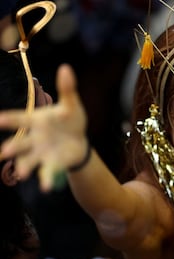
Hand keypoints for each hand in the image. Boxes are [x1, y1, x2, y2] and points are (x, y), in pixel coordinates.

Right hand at [0, 64, 86, 190]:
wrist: (78, 140)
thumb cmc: (70, 120)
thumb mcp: (71, 105)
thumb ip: (67, 89)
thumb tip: (66, 68)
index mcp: (36, 121)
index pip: (20, 119)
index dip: (9, 120)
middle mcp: (34, 138)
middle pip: (21, 143)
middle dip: (12, 147)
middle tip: (4, 152)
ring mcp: (41, 153)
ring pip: (29, 160)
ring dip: (25, 166)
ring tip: (23, 173)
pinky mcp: (51, 164)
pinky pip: (47, 172)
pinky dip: (46, 180)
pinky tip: (46, 188)